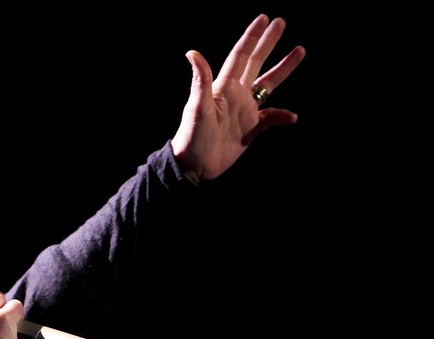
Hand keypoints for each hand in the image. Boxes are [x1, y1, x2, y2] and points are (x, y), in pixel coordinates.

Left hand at [171, 14, 306, 182]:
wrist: (194, 166)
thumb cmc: (192, 137)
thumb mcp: (197, 108)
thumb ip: (200, 80)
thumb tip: (192, 53)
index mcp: (224, 87)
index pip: (241, 56)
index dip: (252, 37)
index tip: (263, 19)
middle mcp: (236, 95)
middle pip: (256, 63)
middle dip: (268, 43)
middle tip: (281, 22)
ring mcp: (244, 111)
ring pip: (268, 85)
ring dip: (283, 69)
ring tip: (299, 51)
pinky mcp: (249, 130)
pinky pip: (271, 118)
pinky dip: (282, 116)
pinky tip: (291, 117)